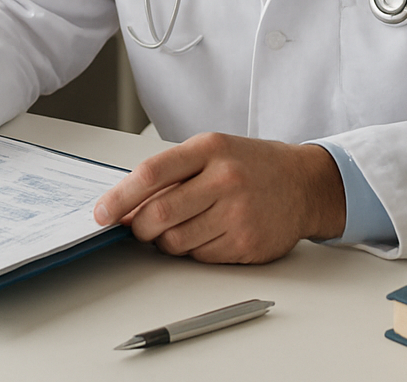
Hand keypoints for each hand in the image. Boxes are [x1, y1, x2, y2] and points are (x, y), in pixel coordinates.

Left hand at [92, 132, 346, 263]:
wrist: (305, 184)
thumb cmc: (251, 165)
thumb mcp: (212, 151)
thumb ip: (170, 173)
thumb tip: (125, 207)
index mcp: (209, 149)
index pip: (151, 174)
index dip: (119, 198)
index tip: (101, 213)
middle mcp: (224, 179)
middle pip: (159, 215)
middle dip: (139, 228)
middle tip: (140, 227)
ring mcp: (238, 214)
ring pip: (175, 242)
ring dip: (166, 240)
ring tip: (184, 224)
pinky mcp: (247, 244)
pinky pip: (200, 257)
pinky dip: (193, 250)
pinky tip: (209, 232)